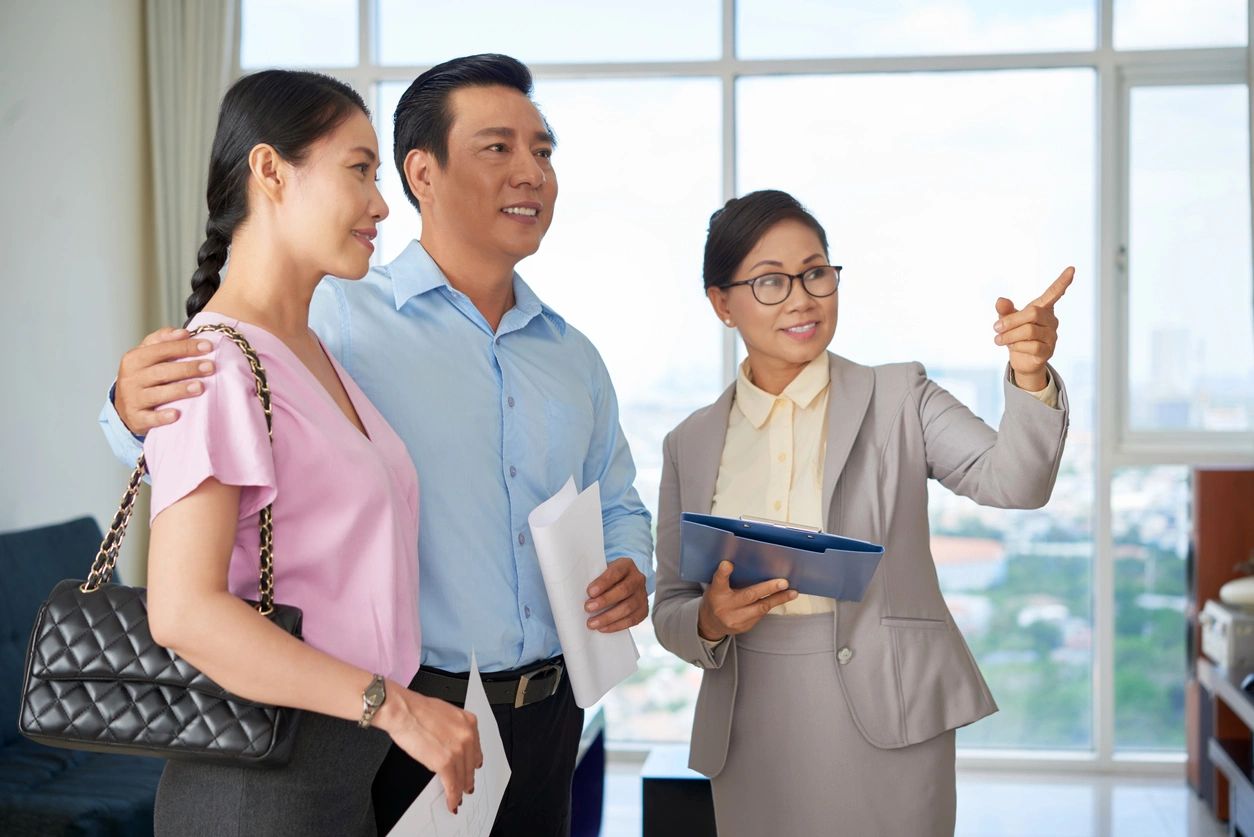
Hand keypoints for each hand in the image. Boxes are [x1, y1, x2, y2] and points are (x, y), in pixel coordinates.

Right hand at [115, 327, 216, 434]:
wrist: (124, 405)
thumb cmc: (143, 376)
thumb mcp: (147, 354)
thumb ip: (163, 340)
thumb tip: (183, 332)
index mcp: (134, 359)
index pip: (161, 349)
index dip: (185, 347)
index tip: (208, 346)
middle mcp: (131, 378)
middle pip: (161, 371)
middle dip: (188, 368)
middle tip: (210, 367)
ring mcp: (132, 399)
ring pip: (157, 394)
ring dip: (179, 390)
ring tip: (200, 387)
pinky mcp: (136, 418)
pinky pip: (150, 418)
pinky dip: (162, 417)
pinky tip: (176, 414)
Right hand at [375, 684, 482, 814]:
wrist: (403, 711)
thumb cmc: (417, 710)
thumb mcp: (446, 714)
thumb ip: (454, 730)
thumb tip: (452, 744)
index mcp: (468, 722)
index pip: (475, 749)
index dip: (473, 763)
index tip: (472, 769)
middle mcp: (467, 735)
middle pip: (471, 765)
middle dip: (468, 779)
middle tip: (467, 787)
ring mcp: (458, 750)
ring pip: (462, 777)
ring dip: (460, 790)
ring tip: (458, 797)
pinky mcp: (445, 762)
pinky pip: (452, 785)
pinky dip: (452, 797)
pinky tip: (451, 802)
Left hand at [585, 557, 647, 632]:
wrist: (623, 584)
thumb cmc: (607, 578)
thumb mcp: (602, 571)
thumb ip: (594, 578)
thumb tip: (578, 593)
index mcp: (626, 565)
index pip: (616, 572)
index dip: (603, 582)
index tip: (590, 592)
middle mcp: (638, 579)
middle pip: (624, 590)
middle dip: (604, 601)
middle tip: (588, 608)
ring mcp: (642, 595)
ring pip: (628, 607)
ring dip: (608, 617)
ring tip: (592, 623)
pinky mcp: (643, 610)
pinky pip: (632, 620)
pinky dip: (616, 625)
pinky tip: (603, 628)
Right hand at [697, 560, 797, 641]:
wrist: (710, 623)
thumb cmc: (717, 598)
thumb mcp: (717, 587)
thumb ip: (728, 578)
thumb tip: (753, 564)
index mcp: (716, 592)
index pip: (719, 581)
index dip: (723, 572)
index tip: (728, 564)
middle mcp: (724, 607)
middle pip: (748, 595)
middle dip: (768, 589)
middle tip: (783, 582)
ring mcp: (735, 619)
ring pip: (761, 608)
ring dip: (779, 599)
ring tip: (792, 592)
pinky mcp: (744, 627)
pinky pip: (761, 614)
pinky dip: (771, 605)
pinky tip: (781, 598)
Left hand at [993, 266, 1074, 391]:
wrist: (1020, 360)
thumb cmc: (1015, 335)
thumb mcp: (1007, 320)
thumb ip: (1004, 310)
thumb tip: (1000, 300)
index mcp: (1043, 308)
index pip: (1054, 293)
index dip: (1062, 282)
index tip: (1072, 268)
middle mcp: (1051, 320)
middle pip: (1033, 313)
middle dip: (1011, 320)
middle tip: (996, 327)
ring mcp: (1052, 336)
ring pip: (1030, 331)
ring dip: (1009, 336)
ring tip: (998, 339)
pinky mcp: (1048, 351)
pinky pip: (1032, 347)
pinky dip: (1016, 347)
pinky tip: (1012, 348)